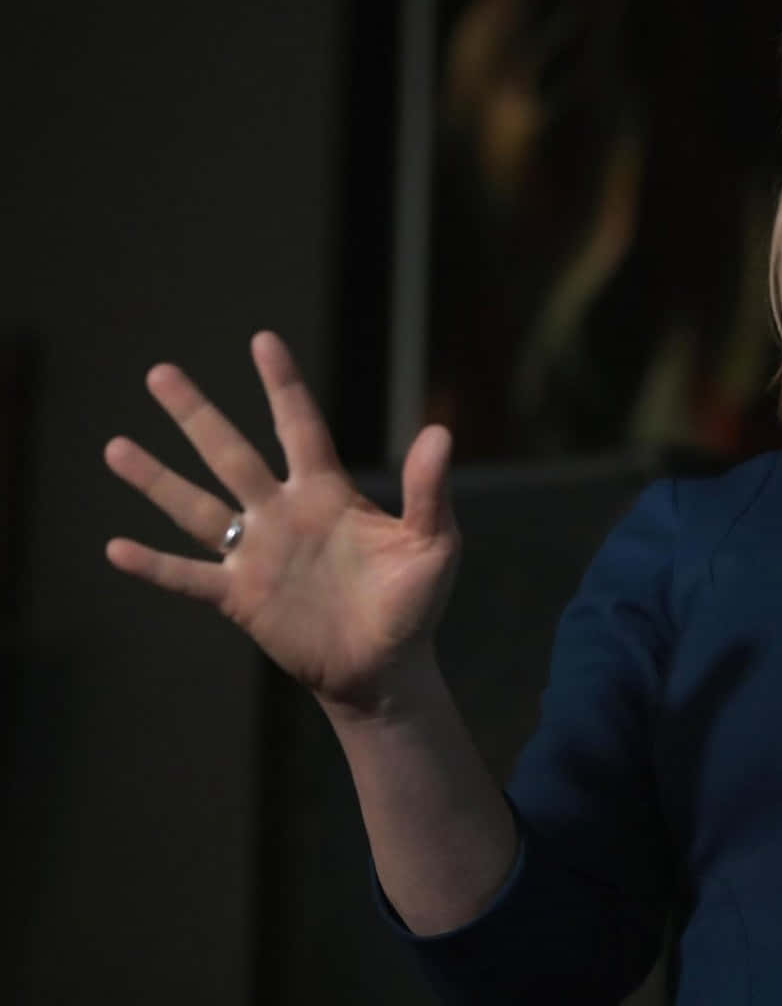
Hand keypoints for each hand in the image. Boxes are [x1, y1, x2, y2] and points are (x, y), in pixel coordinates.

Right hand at [104, 332, 460, 719]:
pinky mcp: (242, 598)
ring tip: (115, 447)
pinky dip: (154, 565)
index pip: (299, 426)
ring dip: (157, 480)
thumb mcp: (432, 544)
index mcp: (328, 493)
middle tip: (159, 373)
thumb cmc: (414, 602)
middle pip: (232, 454)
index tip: (262, 340)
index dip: (281, 385)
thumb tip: (440, 432)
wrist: (388, 666)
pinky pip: (190, 577)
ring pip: (198, 508)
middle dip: (197, 415)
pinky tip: (115, 548)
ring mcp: (258, 554)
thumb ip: (429, 491)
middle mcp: (284, 513)